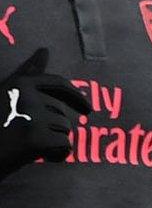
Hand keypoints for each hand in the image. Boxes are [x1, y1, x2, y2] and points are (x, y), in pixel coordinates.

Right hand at [0, 49, 85, 177]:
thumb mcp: (5, 94)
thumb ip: (28, 73)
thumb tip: (45, 50)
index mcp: (17, 83)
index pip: (57, 84)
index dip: (76, 97)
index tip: (88, 109)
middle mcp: (25, 95)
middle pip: (60, 113)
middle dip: (50, 129)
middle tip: (24, 138)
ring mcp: (31, 115)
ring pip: (64, 129)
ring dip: (52, 141)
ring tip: (26, 146)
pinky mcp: (35, 138)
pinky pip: (64, 146)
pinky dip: (56, 155)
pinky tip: (36, 157)